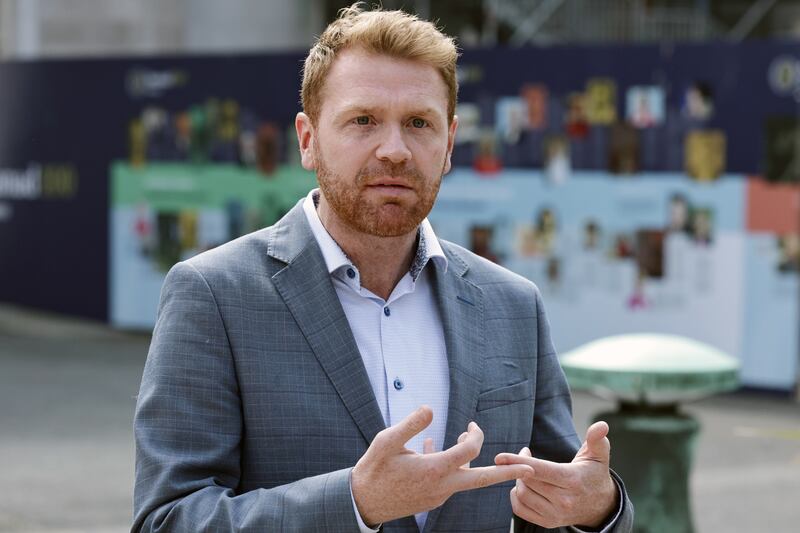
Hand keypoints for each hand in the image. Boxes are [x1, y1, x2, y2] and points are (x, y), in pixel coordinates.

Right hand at [351, 406, 533, 525]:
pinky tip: (432, 448)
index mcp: (434, 469)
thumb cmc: (373, 470)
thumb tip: (430, 408)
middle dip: (507, 473)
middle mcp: (442, 486)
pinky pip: (448, 481)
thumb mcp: (386, 441)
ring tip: (463, 437)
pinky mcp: (431, 499)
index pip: (468, 450)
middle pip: (482, 479)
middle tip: (529, 469)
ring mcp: (438, 495)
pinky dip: (448, 465)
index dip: (475, 435)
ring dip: (470, 461)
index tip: (472, 425)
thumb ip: (410, 424)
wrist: (362, 504)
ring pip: (464, 478)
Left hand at [494, 421, 618, 528]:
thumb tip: (601, 425)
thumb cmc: (594, 475)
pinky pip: (520, 509)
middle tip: (525, 454)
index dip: (517, 462)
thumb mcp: (599, 456)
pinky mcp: (548, 523)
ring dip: (518, 480)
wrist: (601, 506)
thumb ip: (597, 439)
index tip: (499, 457)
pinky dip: (516, 496)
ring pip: (522, 494)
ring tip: (526, 470)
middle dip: (519, 465)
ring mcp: (555, 514)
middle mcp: (564, 500)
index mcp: (572, 480)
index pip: (539, 470)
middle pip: (527, 481)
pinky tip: (522, 486)